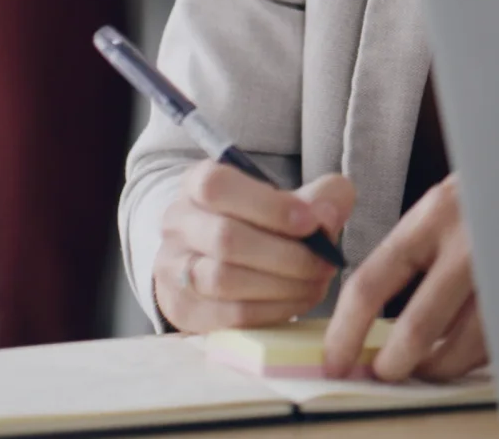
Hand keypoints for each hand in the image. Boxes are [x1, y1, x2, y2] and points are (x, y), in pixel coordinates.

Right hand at [152, 162, 353, 332]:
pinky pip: (229, 314)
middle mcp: (177, 224)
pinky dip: (273, 309)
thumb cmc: (267, 222)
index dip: (268, 206)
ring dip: (282, 284)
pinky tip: (300, 299)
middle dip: (286, 254)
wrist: (230, 259)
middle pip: (225, 239)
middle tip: (325, 262)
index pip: (217, 186)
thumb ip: (322, 196)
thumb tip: (326, 217)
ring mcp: (172, 269)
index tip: (311, 221)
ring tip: (316, 281)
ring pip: (224, 280)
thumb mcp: (296, 197)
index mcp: (197, 184)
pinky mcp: (182, 309)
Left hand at [325, 176, 483, 381]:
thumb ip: (411, 251)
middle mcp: (470, 243)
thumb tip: (369, 313)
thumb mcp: (444, 205)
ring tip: (428, 365)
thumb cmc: (493, 192)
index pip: (371, 284)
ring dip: (437, 366)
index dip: (346, 331)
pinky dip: (475, 356)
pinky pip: (497, 344)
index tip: (336, 359)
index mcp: (435, 214)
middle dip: (394, 363)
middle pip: (418, 327)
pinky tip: (467, 346)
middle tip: (384, 372)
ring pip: (461, 346)